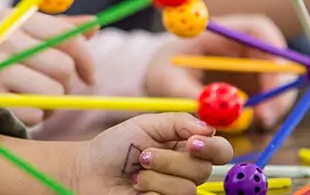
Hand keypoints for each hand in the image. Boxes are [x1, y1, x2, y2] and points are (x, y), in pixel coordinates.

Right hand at [0, 9, 95, 126]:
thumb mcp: (17, 37)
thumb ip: (55, 31)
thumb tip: (94, 25)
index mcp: (13, 18)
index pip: (67, 35)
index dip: (87, 59)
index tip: (90, 76)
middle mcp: (2, 38)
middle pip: (64, 67)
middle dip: (67, 86)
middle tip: (55, 92)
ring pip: (53, 94)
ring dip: (51, 106)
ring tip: (33, 101)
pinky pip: (34, 114)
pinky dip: (32, 119)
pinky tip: (17, 110)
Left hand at [72, 112, 230, 193]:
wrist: (89, 171)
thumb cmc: (115, 146)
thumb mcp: (146, 124)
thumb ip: (178, 122)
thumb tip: (209, 128)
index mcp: (187, 147)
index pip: (220, 150)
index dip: (213, 148)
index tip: (192, 143)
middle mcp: (186, 171)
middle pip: (203, 170)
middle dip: (171, 160)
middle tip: (145, 155)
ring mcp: (176, 192)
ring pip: (187, 188)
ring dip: (156, 177)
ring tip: (137, 173)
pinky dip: (150, 191)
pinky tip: (137, 188)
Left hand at [143, 15, 295, 129]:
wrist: (160, 79)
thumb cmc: (162, 70)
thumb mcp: (168, 82)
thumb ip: (194, 95)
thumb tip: (222, 111)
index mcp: (222, 32)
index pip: (257, 29)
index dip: (272, 47)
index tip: (275, 72)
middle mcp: (242, 48)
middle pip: (275, 58)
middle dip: (278, 86)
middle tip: (268, 113)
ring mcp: (250, 67)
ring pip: (277, 82)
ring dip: (274, 102)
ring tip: (257, 120)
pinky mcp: (252, 86)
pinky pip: (268, 98)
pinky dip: (265, 111)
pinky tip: (250, 121)